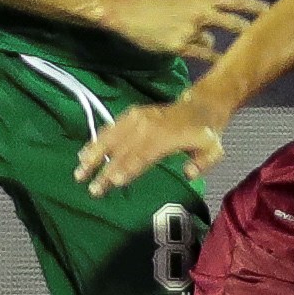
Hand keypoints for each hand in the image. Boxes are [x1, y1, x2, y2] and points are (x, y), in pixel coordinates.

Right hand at [78, 100, 225, 197]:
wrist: (199, 106)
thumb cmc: (205, 134)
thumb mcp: (214, 149)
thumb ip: (202, 162)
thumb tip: (188, 173)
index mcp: (167, 136)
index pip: (143, 155)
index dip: (127, 169)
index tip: (113, 182)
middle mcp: (149, 125)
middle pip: (123, 150)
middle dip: (105, 170)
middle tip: (92, 188)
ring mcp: (138, 118)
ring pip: (112, 137)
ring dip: (94, 155)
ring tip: (79, 172)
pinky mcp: (132, 114)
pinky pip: (111, 127)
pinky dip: (97, 139)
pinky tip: (84, 153)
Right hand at [106, 0, 268, 63]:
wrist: (130, 11)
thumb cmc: (157, 1)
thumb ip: (203, 6)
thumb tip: (216, 31)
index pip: (236, 1)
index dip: (254, 7)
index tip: (271, 12)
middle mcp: (201, 9)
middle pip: (234, 22)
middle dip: (249, 32)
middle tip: (261, 39)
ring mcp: (192, 28)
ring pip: (216, 39)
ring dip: (228, 47)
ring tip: (238, 54)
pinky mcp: (181, 44)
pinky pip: (202, 53)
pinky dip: (212, 57)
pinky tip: (220, 62)